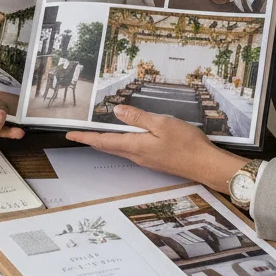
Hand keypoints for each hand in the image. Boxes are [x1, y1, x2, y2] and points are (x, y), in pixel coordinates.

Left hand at [66, 104, 244, 190]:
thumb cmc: (187, 144)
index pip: (102, 141)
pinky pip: (131, 151)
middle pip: (108, 147)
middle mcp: (136, 155)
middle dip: (92, 140)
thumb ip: (138, 117)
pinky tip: (124, 139)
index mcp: (135, 145)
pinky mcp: (154, 160)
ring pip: (119, 150)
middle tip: (78, 135)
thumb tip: (117, 110)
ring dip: (105, 142)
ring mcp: (145, 160)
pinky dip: (121, 144)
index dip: (84, 137)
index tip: (69, 135)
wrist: (206, 165)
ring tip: (95, 135)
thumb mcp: (161, 123)